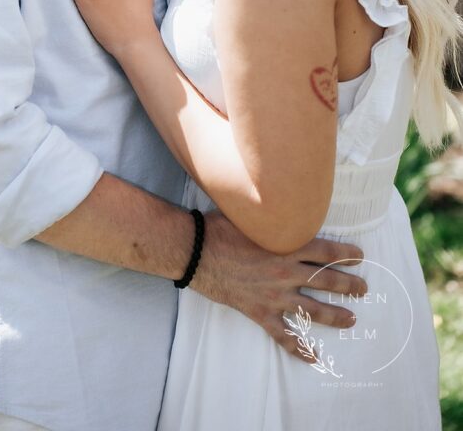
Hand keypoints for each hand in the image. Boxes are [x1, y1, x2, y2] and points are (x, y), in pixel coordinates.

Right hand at [194, 213, 367, 363]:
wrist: (196, 252)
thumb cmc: (220, 228)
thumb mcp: (251, 214)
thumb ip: (273, 215)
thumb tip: (285, 202)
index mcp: (286, 246)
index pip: (326, 252)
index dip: (346, 255)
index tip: (360, 257)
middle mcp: (285, 272)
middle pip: (326, 280)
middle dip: (348, 286)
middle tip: (363, 289)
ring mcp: (274, 295)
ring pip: (312, 309)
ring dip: (335, 315)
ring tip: (351, 319)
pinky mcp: (259, 312)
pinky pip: (283, 334)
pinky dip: (299, 347)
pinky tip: (313, 356)